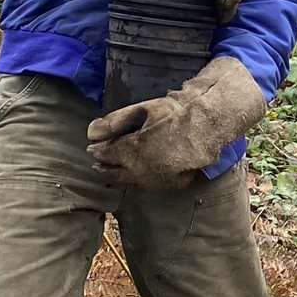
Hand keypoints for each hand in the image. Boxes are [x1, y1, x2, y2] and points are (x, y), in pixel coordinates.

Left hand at [85, 55, 268, 190]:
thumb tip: (90, 133)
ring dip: (119, 177)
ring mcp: (156, 181)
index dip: (97, 151)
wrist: (206, 127)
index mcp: (131, 151)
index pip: (106, 155)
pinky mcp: (170, 185)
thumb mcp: (142, 111)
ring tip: (113, 173)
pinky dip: (138, 181)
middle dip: (103, 168)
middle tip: (97, 165)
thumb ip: (114, 122)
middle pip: (114, 174)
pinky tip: (137, 175)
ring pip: (130, 183)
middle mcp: (140, 171)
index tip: (91, 148)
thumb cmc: (174, 114)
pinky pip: (148, 185)